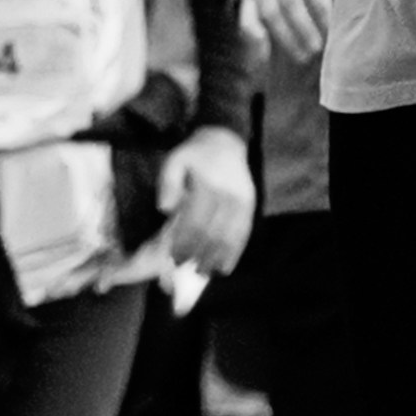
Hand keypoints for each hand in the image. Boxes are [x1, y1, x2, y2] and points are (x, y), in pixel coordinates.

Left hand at [161, 127, 255, 277]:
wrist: (226, 142)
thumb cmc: (194, 156)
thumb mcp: (174, 160)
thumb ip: (167, 183)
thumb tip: (164, 209)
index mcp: (209, 185)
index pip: (197, 221)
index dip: (186, 242)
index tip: (176, 257)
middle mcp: (229, 195)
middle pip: (214, 233)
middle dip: (199, 255)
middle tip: (186, 269)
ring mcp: (242, 202)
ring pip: (230, 238)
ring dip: (217, 259)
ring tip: (203, 273)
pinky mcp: (250, 207)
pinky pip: (243, 234)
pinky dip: (234, 253)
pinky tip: (225, 268)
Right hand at [242, 0, 345, 65]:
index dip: (323, 10)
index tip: (334, 31)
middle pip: (289, 0)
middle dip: (305, 27)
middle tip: (319, 49)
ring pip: (270, 12)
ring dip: (286, 37)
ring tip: (303, 57)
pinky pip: (246, 19)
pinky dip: (253, 38)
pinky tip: (264, 56)